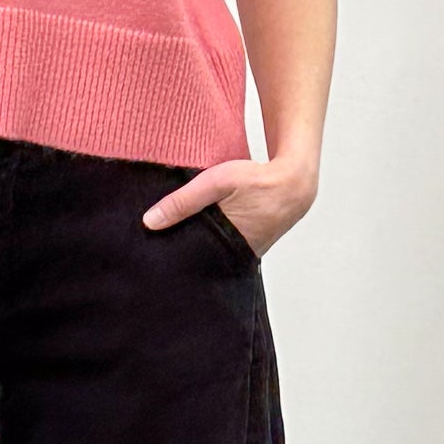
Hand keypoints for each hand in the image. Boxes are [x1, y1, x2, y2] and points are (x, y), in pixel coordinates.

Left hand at [143, 159, 316, 258]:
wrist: (294, 183)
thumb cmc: (257, 180)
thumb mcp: (216, 182)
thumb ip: (182, 201)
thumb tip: (149, 221)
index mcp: (228, 246)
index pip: (191, 263)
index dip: (173, 261)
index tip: (154, 261)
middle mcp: (238, 257)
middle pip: (201, 263)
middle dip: (183, 259)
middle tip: (159, 257)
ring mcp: (246, 255)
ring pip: (213, 257)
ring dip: (199, 251)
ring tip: (177, 246)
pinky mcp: (250, 249)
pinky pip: (226, 251)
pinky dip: (214, 245)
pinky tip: (203, 236)